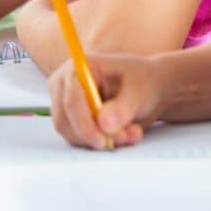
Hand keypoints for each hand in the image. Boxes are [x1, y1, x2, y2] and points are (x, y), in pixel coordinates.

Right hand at [49, 53, 166, 149]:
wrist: (147, 89)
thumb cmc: (141, 82)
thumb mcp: (139, 91)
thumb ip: (123, 107)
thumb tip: (104, 125)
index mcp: (79, 67)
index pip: (72, 99)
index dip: (84, 123)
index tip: (103, 140)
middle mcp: (65, 84)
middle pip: (64, 120)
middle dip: (93, 135)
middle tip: (124, 138)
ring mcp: (65, 103)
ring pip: (71, 134)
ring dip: (100, 140)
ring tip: (129, 133)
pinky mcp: (71, 120)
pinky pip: (78, 140)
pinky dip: (100, 142)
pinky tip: (122, 134)